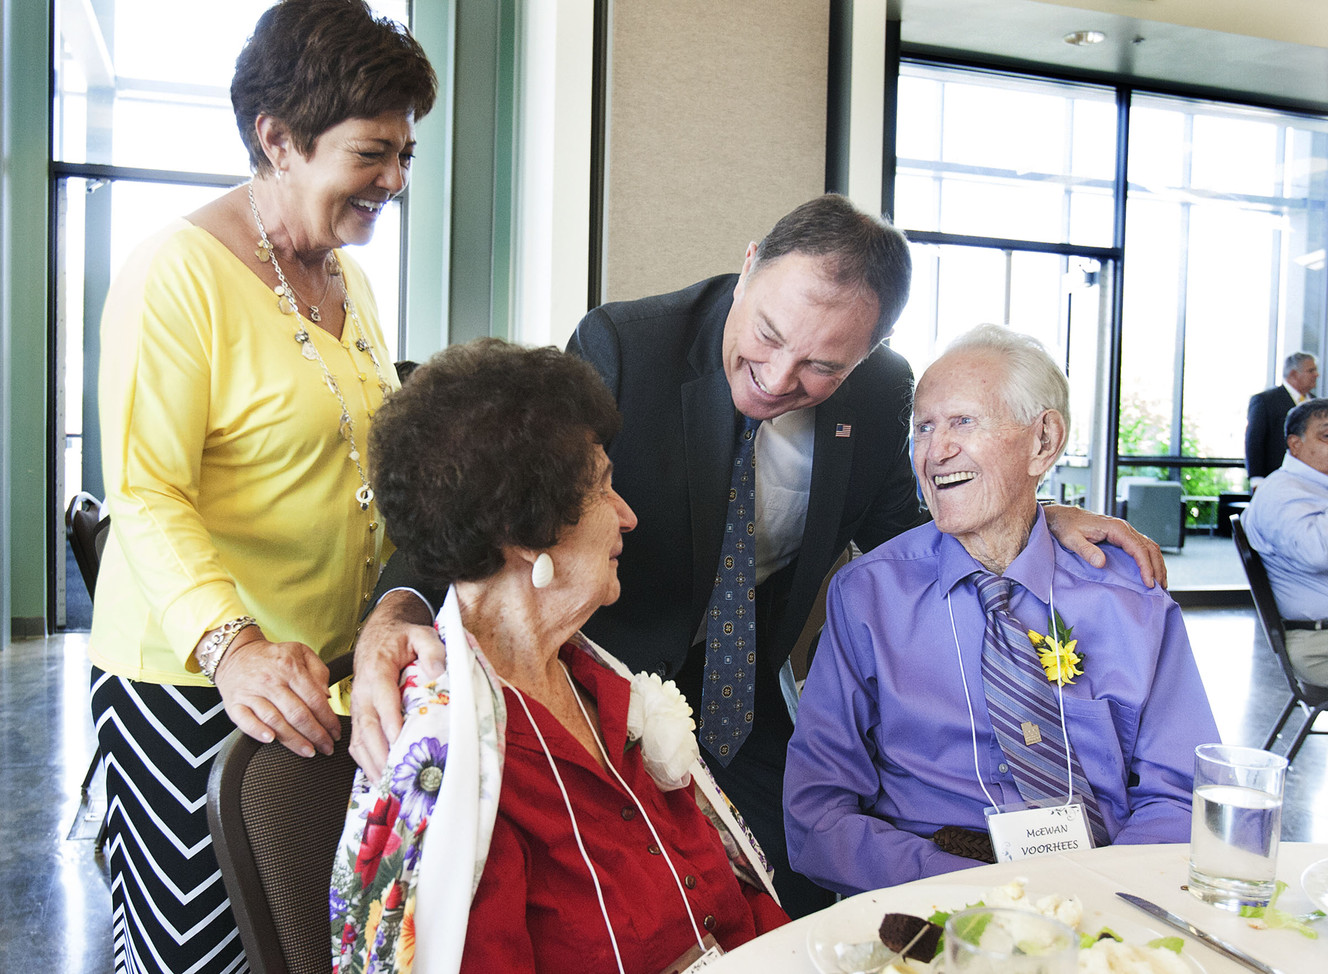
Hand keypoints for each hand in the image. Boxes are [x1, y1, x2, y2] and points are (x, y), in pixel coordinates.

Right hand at [213, 630, 342, 757]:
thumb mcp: (301, 652)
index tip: (336, 732)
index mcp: (290, 668)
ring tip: (308, 751)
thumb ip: (319, 672)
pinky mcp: (235, 704)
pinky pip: (246, 721)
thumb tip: (327, 696)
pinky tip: (271, 740)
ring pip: (275, 721)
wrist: (236, 653)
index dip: (328, 719)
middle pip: (297, 714)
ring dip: (294, 740)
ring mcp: (251, 694)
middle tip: (326, 747)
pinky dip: (258, 732)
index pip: (314, 699)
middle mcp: (271, 681)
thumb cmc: (273, 657)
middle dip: (316, 734)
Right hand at [348, 589, 442, 779]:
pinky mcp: (359, 715)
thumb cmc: (404, 637)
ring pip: (358, 739)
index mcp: (377, 671)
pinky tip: (380, 778)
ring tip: (388, 787)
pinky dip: (366, 762)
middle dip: (380, 753)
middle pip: (367, 726)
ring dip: (371, 764)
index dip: (390, 723)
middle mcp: (363, 692)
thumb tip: (437, 671)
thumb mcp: (421, 633)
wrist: (380, 634)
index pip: (382, 701)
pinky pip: (357, 742)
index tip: (400, 743)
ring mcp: (358, 705)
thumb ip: (431, 648)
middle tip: (395, 776)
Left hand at [1042, 504, 1166, 588]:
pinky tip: (1152, 572)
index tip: (1148, 582)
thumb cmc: (1066, 526)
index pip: (1138, 548)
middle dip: (1157, 568)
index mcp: (1116, 528)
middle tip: (1159, 588)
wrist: (1063, 517)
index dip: (1146, 566)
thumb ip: (1086, 551)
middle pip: (1149, 548)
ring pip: (1150, 547)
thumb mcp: (1072, 539)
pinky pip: (1142, 548)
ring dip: (1158, 565)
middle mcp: (1124, 528)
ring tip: (1161, 583)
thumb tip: (1101, 563)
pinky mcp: (1122, 537)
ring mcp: (1125, 532)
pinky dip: (1150, 560)